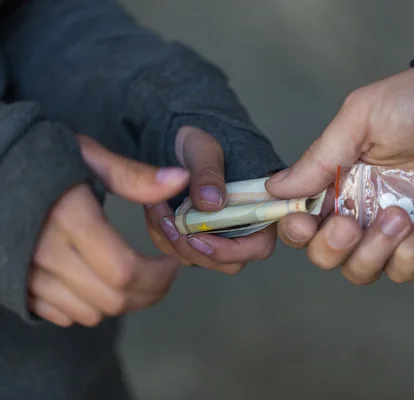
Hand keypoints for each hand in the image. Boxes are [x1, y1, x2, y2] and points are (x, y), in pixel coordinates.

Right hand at [29, 136, 189, 326]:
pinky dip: (88, 306)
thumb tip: (182, 180)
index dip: (159, 276)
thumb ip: (134, 176)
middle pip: (112, 299)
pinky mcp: (17, 287)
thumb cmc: (44, 163)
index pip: (125, 270)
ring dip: (121, 301)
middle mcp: (45, 253)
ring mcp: (27, 275)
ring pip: (90, 314)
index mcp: (69, 219)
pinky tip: (99, 282)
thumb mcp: (89, 159)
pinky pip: (62, 316)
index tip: (172, 262)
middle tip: (162, 274)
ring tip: (134, 276)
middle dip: (149, 293)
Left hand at [144, 127, 276, 273]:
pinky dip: (161, 233)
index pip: (258, 247)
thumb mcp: (205, 149)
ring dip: (172, 240)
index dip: (231, 250)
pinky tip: (153, 208)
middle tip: (169, 224)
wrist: (180, 141)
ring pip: (198, 259)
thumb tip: (212, 202)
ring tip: (156, 206)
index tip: (198, 237)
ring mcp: (217, 236)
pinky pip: (176, 249)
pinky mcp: (193, 236)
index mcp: (259, 209)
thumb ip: (209, 173)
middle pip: (226, 262)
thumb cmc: (202, 142)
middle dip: (193, 249)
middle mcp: (242, 229)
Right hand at [267, 68, 413, 284]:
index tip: (304, 221)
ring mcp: (394, 231)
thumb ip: (319, 158)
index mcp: (340, 181)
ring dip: (376, 250)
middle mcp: (362, 209)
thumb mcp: (362, 118)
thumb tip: (274, 188)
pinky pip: (405, 271)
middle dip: (333, 246)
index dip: (296, 229)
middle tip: (354, 223)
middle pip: (326, 255)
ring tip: (402, 215)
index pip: (302, 220)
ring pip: (361, 270)